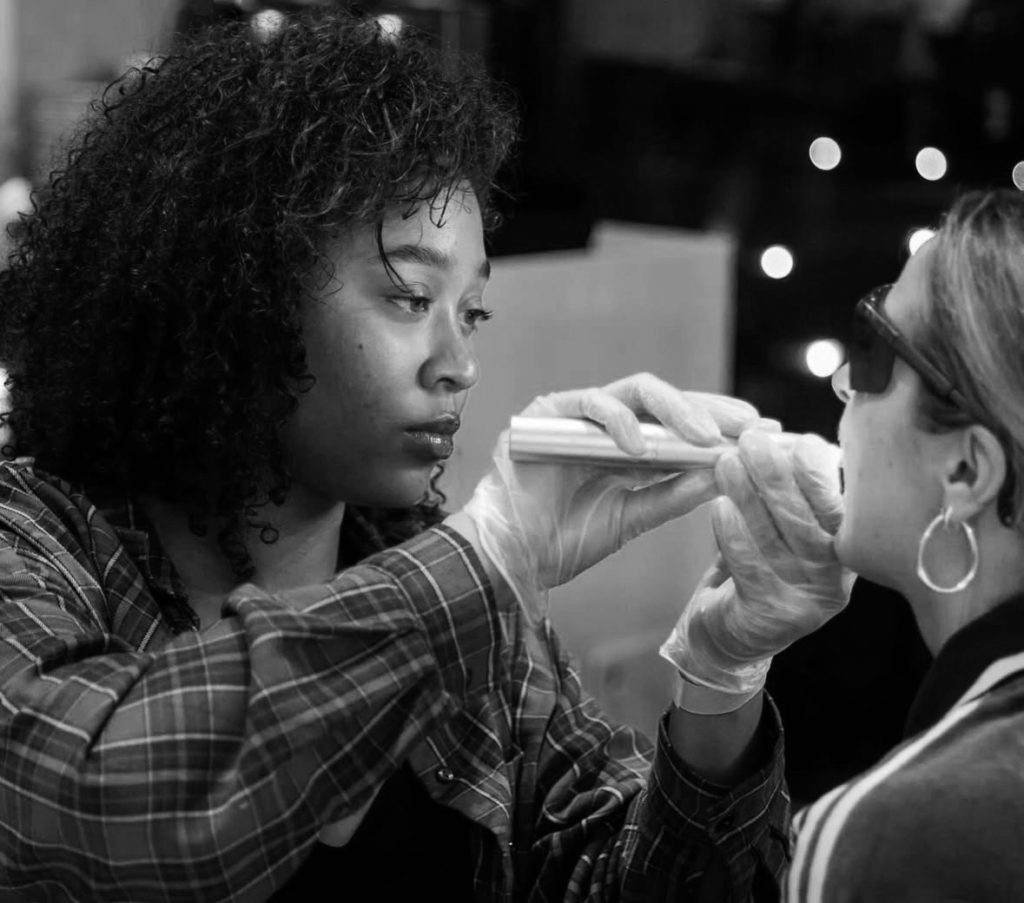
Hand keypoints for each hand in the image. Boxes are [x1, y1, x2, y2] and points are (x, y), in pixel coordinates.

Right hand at [456, 373, 763, 621]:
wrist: (512, 558)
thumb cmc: (564, 540)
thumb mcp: (633, 517)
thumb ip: (674, 493)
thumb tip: (724, 473)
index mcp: (627, 446)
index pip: (680, 422)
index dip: (720, 422)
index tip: (762, 431)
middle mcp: (605, 424)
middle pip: (665, 400)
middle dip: (709, 410)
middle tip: (744, 427)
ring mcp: (576, 415)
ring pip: (634, 391)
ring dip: (673, 411)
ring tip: (702, 439)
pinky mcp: (546, 413)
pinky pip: (589, 403)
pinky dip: (616, 422)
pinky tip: (639, 449)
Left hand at [660, 430, 854, 713]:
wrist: (730, 639)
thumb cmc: (757, 571)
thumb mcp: (781, 532)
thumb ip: (790, 496)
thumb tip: (783, 440)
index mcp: (846, 551)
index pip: (841, 507)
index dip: (819, 473)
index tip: (796, 441)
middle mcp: (834, 578)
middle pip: (809, 520)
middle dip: (778, 476)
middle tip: (751, 442)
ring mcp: (805, 601)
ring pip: (777, 539)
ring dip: (749, 497)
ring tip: (725, 464)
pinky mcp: (770, 616)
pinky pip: (749, 567)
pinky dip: (732, 534)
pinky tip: (718, 509)